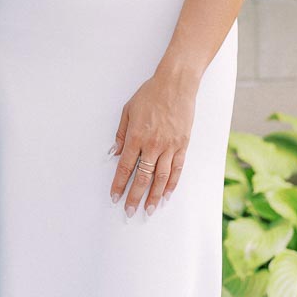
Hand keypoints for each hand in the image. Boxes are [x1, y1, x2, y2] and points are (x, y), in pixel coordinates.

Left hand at [109, 70, 196, 217]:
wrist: (175, 85)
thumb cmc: (150, 94)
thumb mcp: (128, 110)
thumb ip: (121, 134)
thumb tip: (114, 153)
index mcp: (136, 136)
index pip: (125, 166)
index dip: (119, 184)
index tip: (115, 196)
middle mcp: (153, 145)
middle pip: (142, 177)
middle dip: (135, 196)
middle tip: (129, 211)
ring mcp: (169, 146)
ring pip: (161, 178)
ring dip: (154, 195)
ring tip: (149, 209)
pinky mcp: (182, 145)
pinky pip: (177, 169)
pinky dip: (171, 184)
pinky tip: (166, 194)